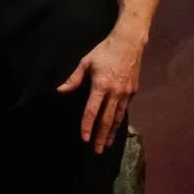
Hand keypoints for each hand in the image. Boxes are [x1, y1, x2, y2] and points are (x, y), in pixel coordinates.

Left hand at [58, 26, 143, 153]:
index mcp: (101, 86)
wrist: (129, 43)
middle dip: (101, 136)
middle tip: (97, 151)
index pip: (92, 111)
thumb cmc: (105, 51)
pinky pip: (124, 109)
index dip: (87, 126)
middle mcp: (114, 92)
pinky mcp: (133, 91)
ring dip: (111, 133)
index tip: (84, 138)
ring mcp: (125, 93)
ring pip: (117, 118)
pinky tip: (115, 128)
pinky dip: (119, 121)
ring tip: (107, 145)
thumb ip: (73, 79)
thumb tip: (60, 91)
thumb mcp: (86, 62)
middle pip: (106, 120)